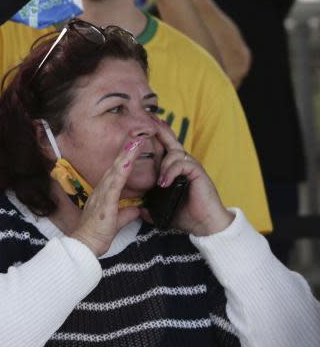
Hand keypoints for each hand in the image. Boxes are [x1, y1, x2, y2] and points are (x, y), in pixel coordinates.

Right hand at [70, 139, 143, 255]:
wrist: (85, 244)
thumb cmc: (97, 234)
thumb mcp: (116, 222)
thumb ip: (126, 214)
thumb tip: (137, 209)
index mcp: (104, 194)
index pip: (117, 173)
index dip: (125, 160)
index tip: (133, 147)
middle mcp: (101, 190)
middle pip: (115, 167)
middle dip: (126, 151)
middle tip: (136, 136)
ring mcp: (102, 194)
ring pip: (115, 171)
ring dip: (125, 156)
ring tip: (134, 142)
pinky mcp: (105, 202)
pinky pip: (114, 184)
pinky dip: (121, 171)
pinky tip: (127, 162)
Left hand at [147, 116, 233, 235]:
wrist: (206, 226)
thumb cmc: (187, 216)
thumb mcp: (164, 210)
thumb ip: (152, 208)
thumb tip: (139, 209)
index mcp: (175, 169)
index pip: (165, 149)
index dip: (157, 137)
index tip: (144, 126)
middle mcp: (184, 165)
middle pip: (171, 142)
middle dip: (160, 131)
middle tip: (149, 120)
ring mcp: (192, 168)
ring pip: (175, 153)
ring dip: (164, 165)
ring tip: (160, 182)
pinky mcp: (198, 173)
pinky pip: (182, 164)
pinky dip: (171, 171)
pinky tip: (165, 182)